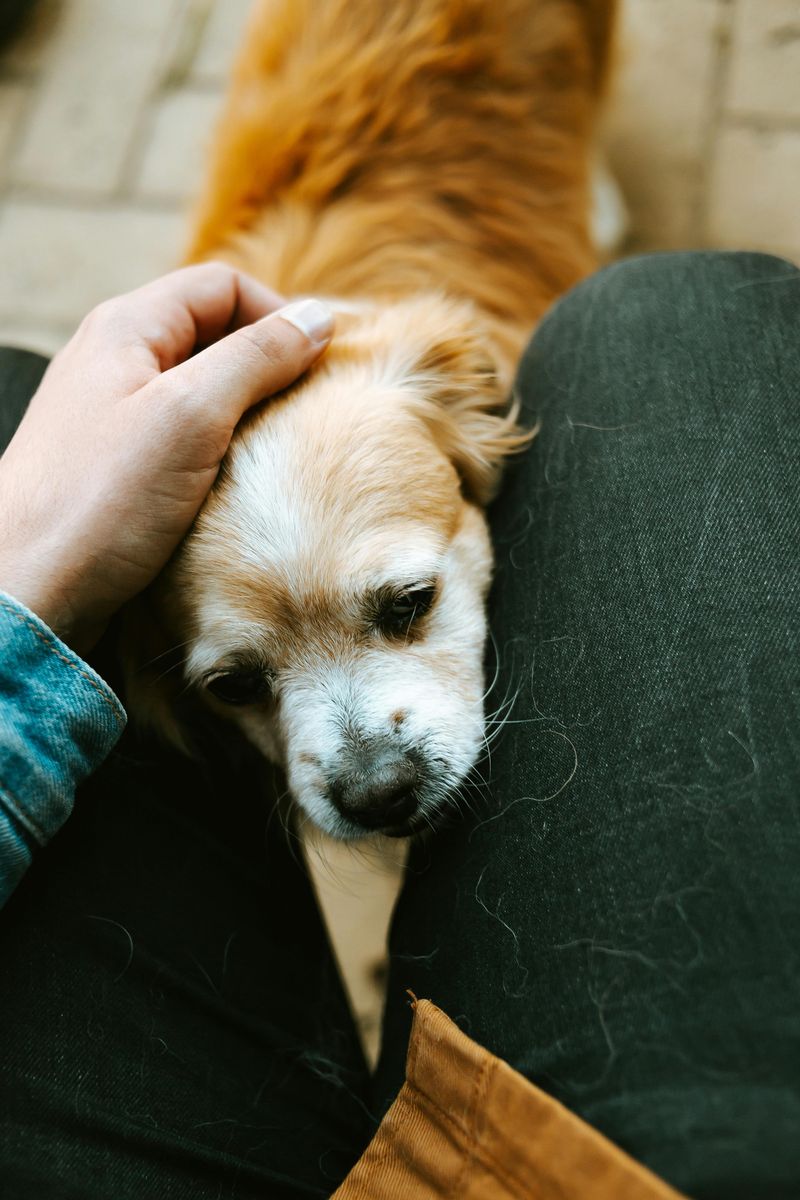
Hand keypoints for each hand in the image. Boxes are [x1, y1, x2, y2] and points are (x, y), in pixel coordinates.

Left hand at [0, 263, 333, 654]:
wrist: (30, 591)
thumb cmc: (101, 501)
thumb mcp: (190, 414)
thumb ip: (256, 357)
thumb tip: (318, 318)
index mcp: (127, 327)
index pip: (224, 287)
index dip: (280, 316)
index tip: (323, 368)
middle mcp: (116, 361)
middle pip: (214, 335)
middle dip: (269, 366)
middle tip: (309, 413)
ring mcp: (114, 416)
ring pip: (202, 391)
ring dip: (248, 414)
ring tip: (280, 453)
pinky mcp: (117, 467)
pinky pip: (184, 440)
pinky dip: (222, 453)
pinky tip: (239, 487)